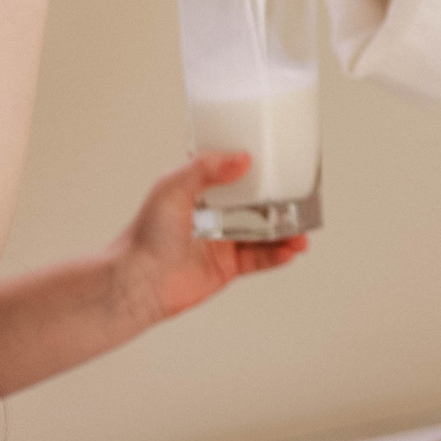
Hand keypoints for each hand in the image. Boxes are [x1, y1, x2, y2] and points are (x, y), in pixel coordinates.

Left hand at [105, 152, 307, 326]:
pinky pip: (260, 259)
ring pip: (265, 233)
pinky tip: (292, 250)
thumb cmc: (145, 234)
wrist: (137, 281)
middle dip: (281, 201)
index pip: (233, 172)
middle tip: (302, 198)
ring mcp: (223, 241)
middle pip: (257, 203)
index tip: (281, 160)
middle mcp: (214, 214)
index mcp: (200, 190)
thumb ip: (206, 169)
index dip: (256, 167)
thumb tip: (243, 158)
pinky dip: (278, 255)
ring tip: (303, 232)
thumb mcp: (172, 188)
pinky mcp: (228, 268)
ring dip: (286, 231)